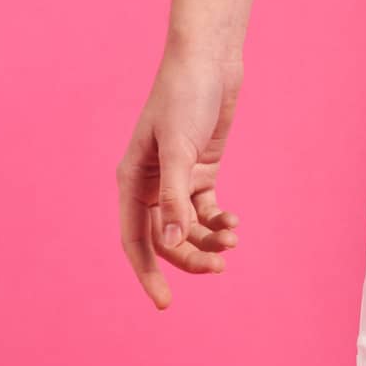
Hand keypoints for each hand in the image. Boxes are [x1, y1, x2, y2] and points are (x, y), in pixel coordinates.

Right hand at [116, 49, 242, 308]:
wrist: (209, 62)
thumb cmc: (185, 97)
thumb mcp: (180, 150)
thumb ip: (175, 199)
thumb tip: (171, 244)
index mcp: (132, 180)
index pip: (134, 239)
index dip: (147, 273)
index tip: (164, 303)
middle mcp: (150, 185)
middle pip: (165, 240)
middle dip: (189, 257)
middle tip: (219, 266)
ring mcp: (176, 181)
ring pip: (188, 229)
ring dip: (208, 241)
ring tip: (233, 240)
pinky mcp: (201, 174)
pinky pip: (206, 212)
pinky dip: (219, 222)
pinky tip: (234, 224)